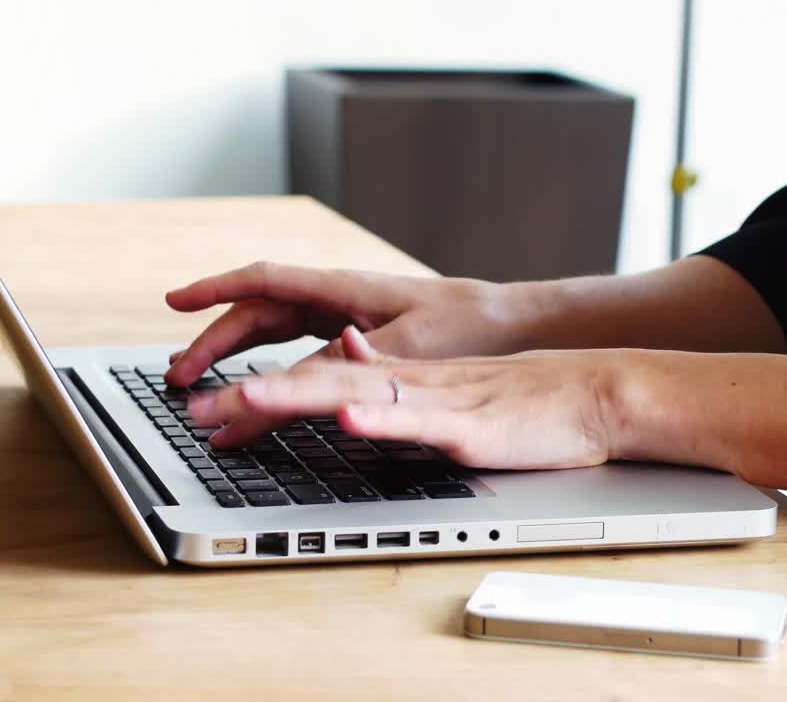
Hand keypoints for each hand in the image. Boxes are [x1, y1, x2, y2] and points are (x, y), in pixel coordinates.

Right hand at [164, 261, 532, 387]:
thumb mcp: (410, 348)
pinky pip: (301, 354)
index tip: (173, 303)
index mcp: (343, 288)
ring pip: (275, 336)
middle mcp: (338, 299)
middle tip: (179, 379)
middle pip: (258, 315)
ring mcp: (347, 319)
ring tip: (202, 389)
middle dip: (213, 344)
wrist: (511, 324)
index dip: (214, 290)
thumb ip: (353, 364)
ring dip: (236, 360)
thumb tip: (300, 381)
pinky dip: (273, 374)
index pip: (263, 281)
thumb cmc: (468, 326)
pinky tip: (260, 393)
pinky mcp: (361, 341)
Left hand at [187, 326, 619, 469]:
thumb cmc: (526, 403)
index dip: (260, 385)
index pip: (317, 375)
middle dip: (253, 393)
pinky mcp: (470, 425)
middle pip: (318, 378)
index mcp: (401, 377)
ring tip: (239, 400)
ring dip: (294, 395)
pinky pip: (419, 420)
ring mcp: (438, 399)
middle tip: (193, 409)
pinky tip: (345, 418)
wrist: (594, 394)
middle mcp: (409, 380)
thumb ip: (395, 383)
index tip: (207, 402)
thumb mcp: (447, 394)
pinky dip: (380, 417)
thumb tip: (346, 361)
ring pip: (355, 392)